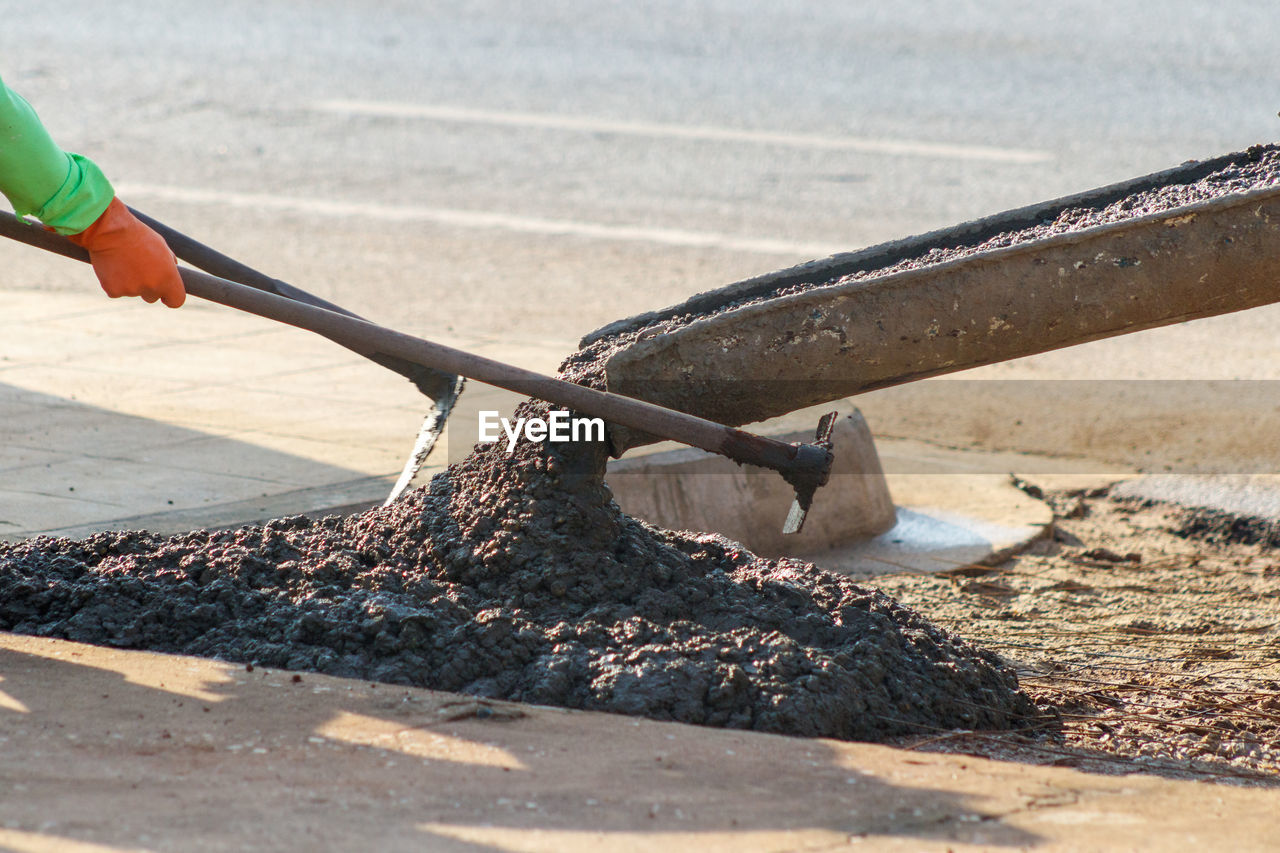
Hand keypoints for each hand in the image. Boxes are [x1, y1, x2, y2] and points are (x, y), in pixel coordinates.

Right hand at [65, 197, 185, 307]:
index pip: (176, 300)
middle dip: (148, 287)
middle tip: (138, 268)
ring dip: (130, 282)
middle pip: (153, 297)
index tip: (166, 295)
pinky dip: (114, 282)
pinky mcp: (113, 291)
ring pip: (133, 292)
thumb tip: (173, 270)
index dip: (170, 297)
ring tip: (123, 261)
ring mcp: (132, 290)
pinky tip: (112, 266)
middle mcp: (152, 287)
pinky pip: (116, 291)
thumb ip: (168, 262)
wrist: (109, 229)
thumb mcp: (161, 245)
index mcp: (168, 277)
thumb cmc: (137, 234)